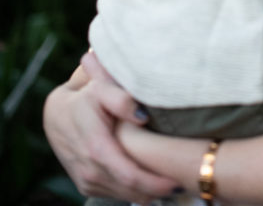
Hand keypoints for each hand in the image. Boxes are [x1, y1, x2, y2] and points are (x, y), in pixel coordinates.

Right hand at [42, 51, 176, 202]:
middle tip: (183, 184)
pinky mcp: (86, 185)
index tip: (177, 181)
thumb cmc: (85, 98)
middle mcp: (90, 171)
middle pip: (130, 190)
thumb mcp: (101, 89)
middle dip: (157, 190)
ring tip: (172, 184)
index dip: (154, 183)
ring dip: (147, 193)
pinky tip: (150, 184)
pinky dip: (133, 192)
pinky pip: (114, 194)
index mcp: (96, 149)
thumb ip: (121, 99)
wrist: (57, 115)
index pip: (129, 176)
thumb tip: (142, 116)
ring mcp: (87, 181)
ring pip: (124, 195)